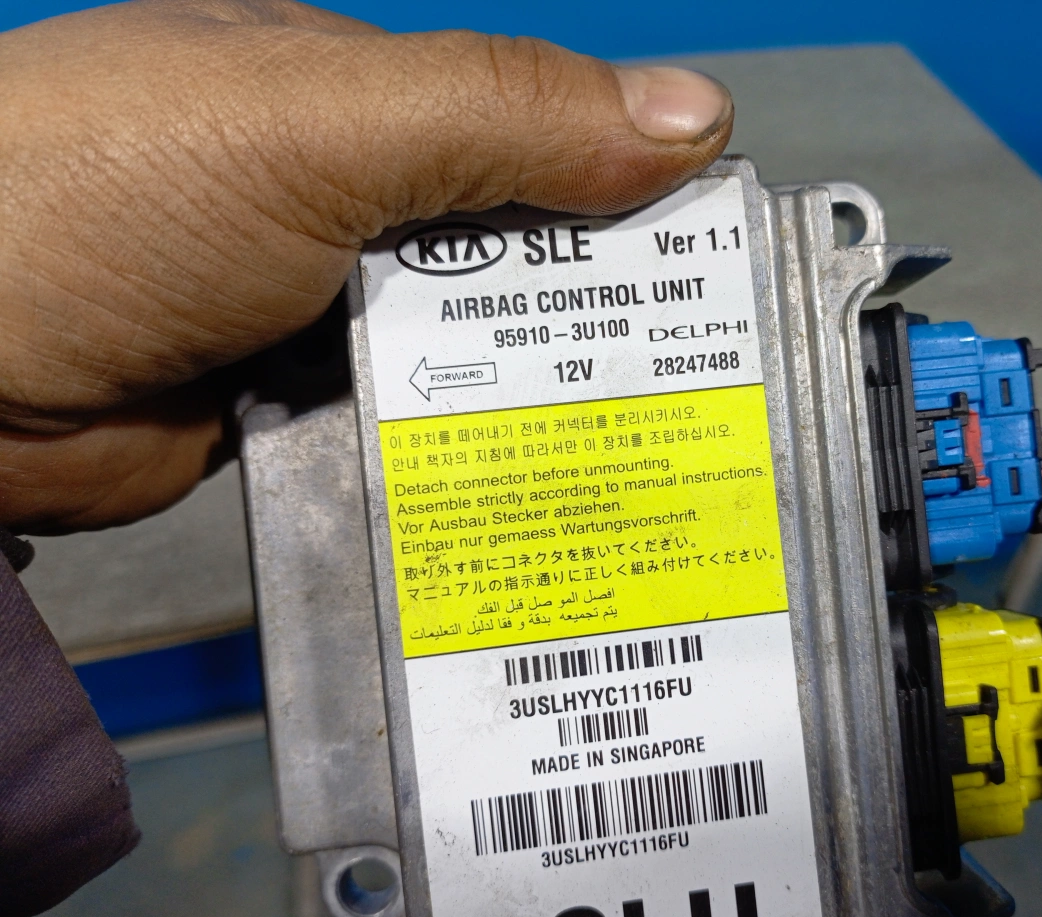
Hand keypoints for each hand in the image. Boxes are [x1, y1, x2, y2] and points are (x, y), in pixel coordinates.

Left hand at [0, 0, 731, 532]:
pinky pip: (403, 429)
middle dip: (590, 310)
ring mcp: (312, 309)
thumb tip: (695, 116)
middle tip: (699, 381)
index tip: (717, 261)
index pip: (531, 131)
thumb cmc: (108, 194)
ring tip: (636, 445)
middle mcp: (339, 198)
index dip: (628, 186)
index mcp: (354, 97)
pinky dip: (454, 450)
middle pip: (506, 253)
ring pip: (461, 352)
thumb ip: (505, 113)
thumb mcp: (324, 117)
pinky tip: (522, 479)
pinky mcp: (289, 409)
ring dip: (524, 392)